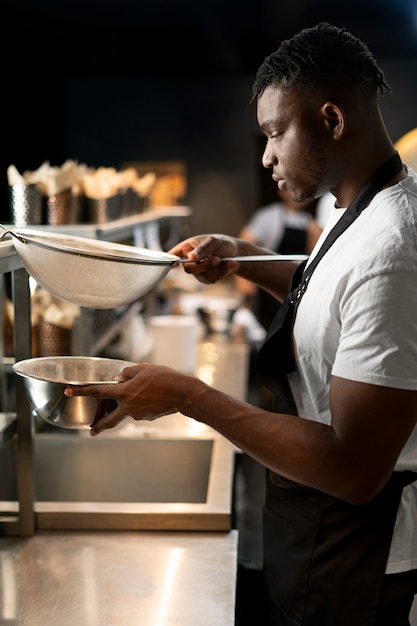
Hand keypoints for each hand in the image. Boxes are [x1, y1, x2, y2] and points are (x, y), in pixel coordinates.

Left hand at [64, 363, 188, 435]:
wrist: (183, 394)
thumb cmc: (164, 378)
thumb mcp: (143, 368)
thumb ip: (127, 373)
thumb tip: (120, 378)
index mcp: (124, 393)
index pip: (97, 392)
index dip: (81, 391)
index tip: (68, 392)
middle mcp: (128, 407)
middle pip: (108, 420)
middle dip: (98, 426)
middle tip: (91, 430)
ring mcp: (138, 415)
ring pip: (126, 411)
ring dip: (126, 406)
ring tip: (141, 395)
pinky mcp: (147, 418)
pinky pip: (139, 411)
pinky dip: (140, 405)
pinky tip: (151, 397)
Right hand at [169, 234, 239, 283]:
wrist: (235, 253)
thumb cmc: (221, 243)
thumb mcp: (213, 241)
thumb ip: (202, 249)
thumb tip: (191, 257)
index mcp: (186, 248)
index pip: (172, 255)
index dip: (169, 261)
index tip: (173, 265)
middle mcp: (189, 260)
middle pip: (189, 268)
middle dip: (204, 265)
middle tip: (217, 259)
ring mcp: (197, 271)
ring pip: (202, 275)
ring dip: (217, 269)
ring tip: (227, 260)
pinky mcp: (206, 278)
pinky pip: (211, 279)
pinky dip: (221, 273)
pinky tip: (228, 265)